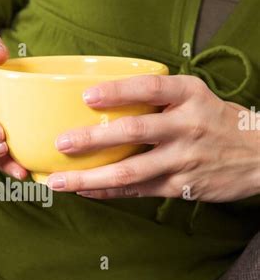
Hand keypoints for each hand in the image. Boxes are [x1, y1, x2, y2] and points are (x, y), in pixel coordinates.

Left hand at [46, 74, 259, 201]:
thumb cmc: (217, 122)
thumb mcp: (196, 98)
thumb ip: (160, 97)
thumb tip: (103, 96)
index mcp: (190, 95)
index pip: (150, 88)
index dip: (117, 91)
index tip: (87, 96)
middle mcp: (187, 125)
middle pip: (135, 132)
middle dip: (94, 138)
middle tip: (62, 143)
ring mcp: (184, 158)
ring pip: (131, 170)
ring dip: (91, 177)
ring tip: (61, 181)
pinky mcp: (180, 186)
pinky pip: (137, 191)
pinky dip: (108, 191)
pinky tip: (85, 191)